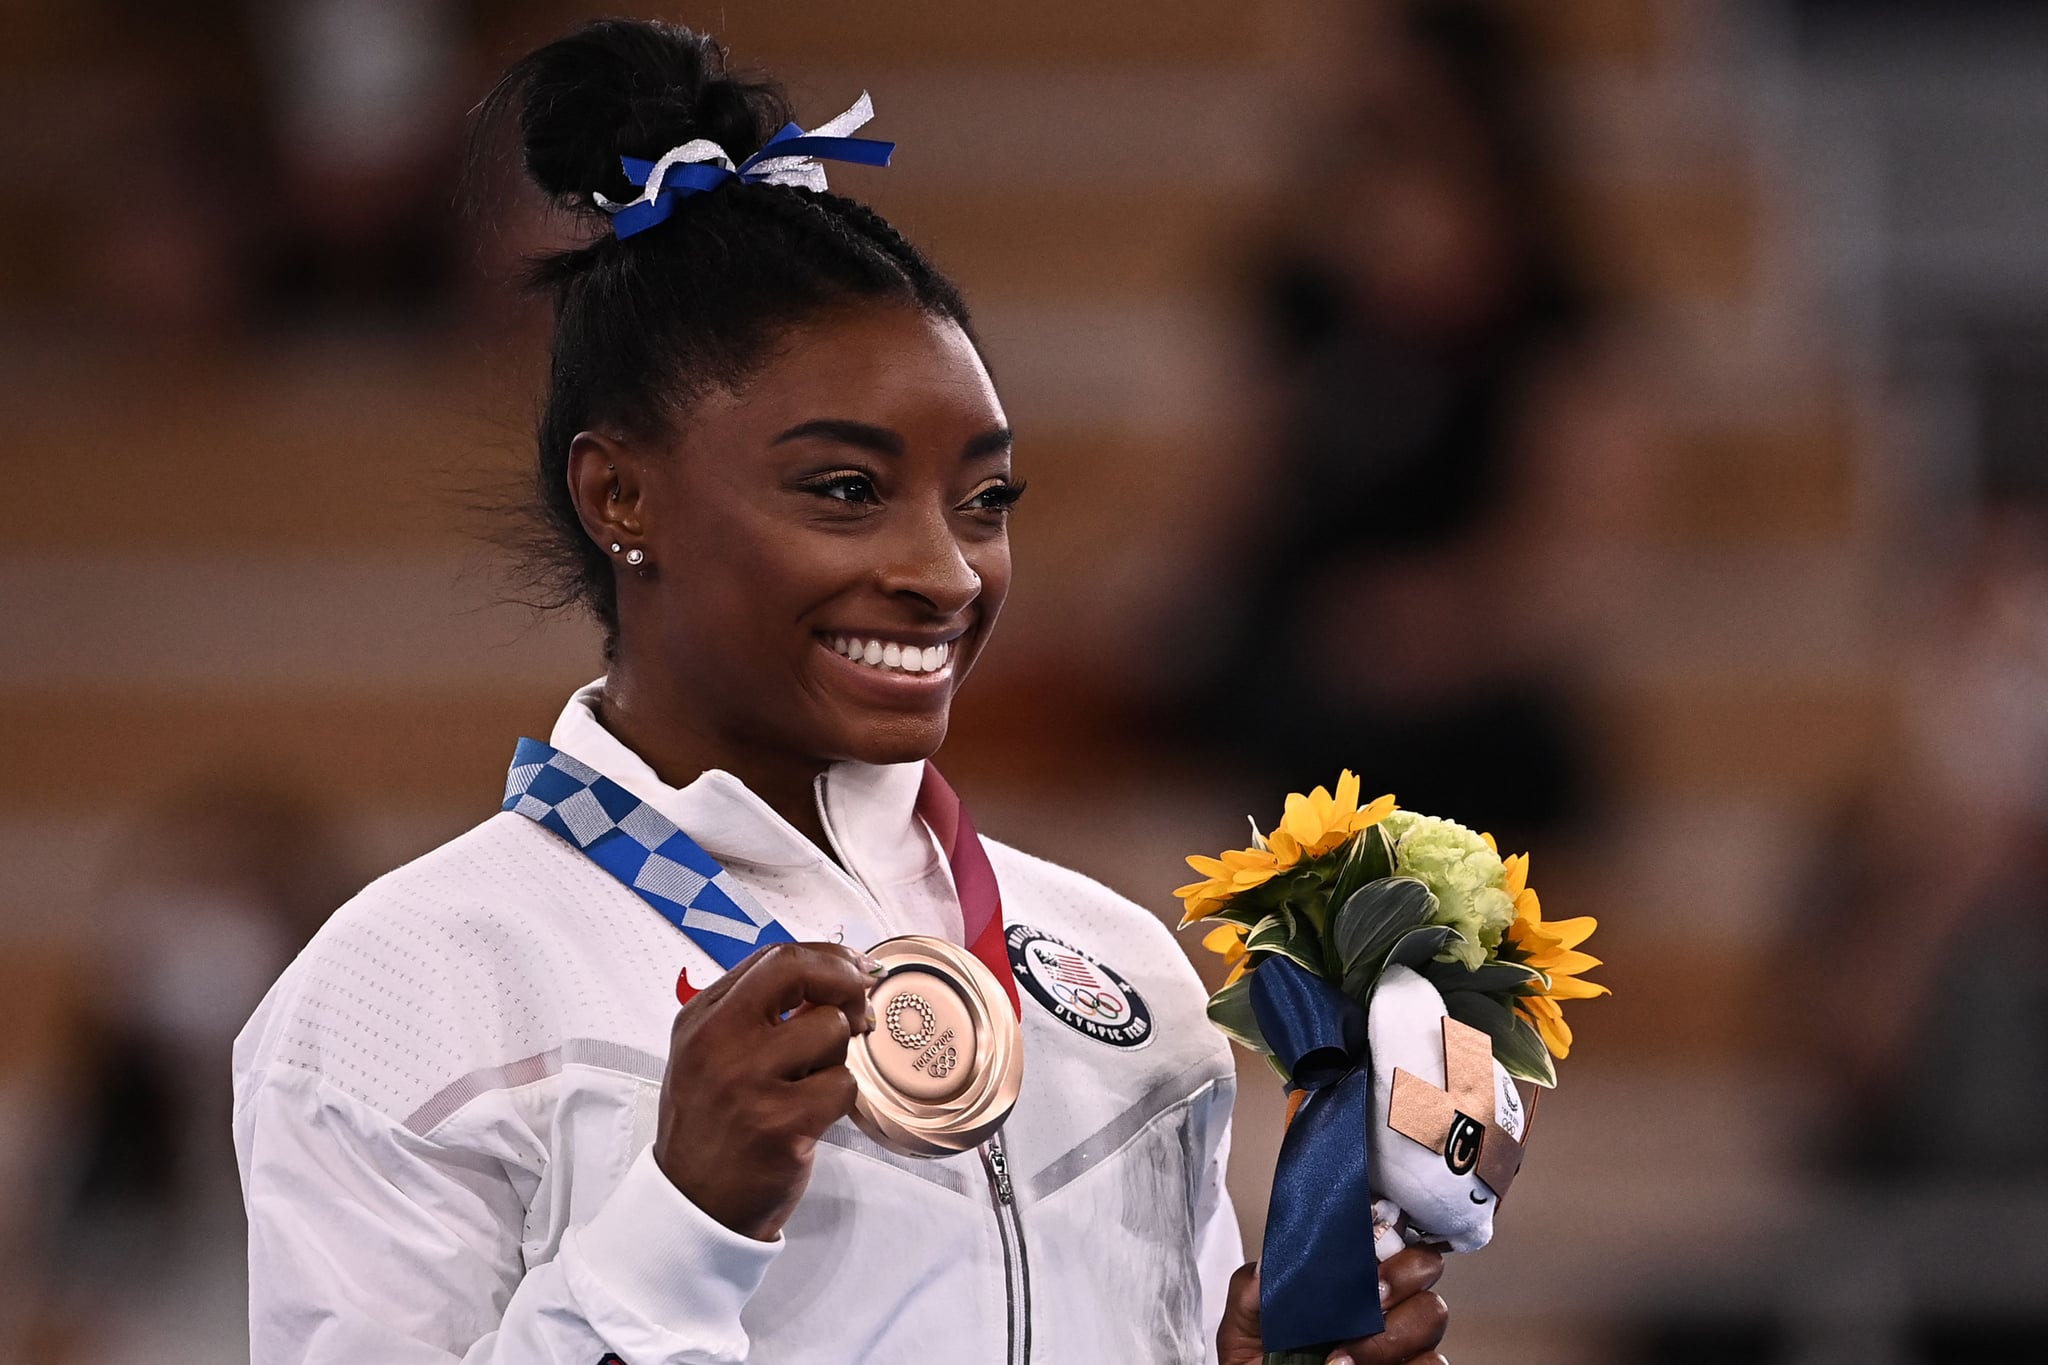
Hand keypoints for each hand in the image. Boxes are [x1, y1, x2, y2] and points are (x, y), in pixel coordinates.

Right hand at [653, 941, 880, 1239]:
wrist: (694, 1205)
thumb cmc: (713, 1126)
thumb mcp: (712, 1055)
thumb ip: (760, 1012)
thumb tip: (835, 976)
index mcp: (702, 1019)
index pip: (775, 958)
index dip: (828, 957)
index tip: (855, 968)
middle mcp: (718, 1043)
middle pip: (800, 972)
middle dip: (845, 982)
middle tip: (859, 1008)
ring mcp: (748, 1082)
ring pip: (831, 1030)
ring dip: (837, 1057)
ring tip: (808, 1085)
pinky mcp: (781, 1124)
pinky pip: (843, 1085)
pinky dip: (838, 1099)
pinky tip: (810, 1117)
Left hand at [1217, 1249, 1448, 1363]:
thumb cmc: (1262, 1362)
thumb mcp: (1244, 1327)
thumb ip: (1252, 1292)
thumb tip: (1268, 1268)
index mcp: (1346, 1276)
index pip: (1385, 1230)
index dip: (1387, 1222)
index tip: (1369, 1232)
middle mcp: (1383, 1302)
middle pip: (1425, 1265)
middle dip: (1400, 1275)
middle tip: (1369, 1296)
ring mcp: (1402, 1338)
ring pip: (1432, 1313)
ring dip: (1390, 1334)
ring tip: (1340, 1358)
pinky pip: (1435, 1362)